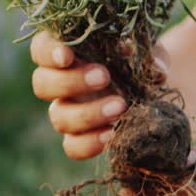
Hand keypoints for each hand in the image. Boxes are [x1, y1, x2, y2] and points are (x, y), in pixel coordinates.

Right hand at [30, 31, 168, 159]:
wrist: (149, 92)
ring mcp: (66, 111)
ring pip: (57, 116)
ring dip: (87, 113)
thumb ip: (150, 56)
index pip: (41, 48)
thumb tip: (154, 68)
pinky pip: (72, 146)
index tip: (67, 55)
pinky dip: (91, 142)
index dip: (49, 51)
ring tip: (120, 107)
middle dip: (71, 81)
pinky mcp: (78, 137)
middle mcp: (59, 82)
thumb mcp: (148, 53)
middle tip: (103, 77)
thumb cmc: (139, 61)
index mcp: (66, 52)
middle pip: (42, 84)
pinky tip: (113, 134)